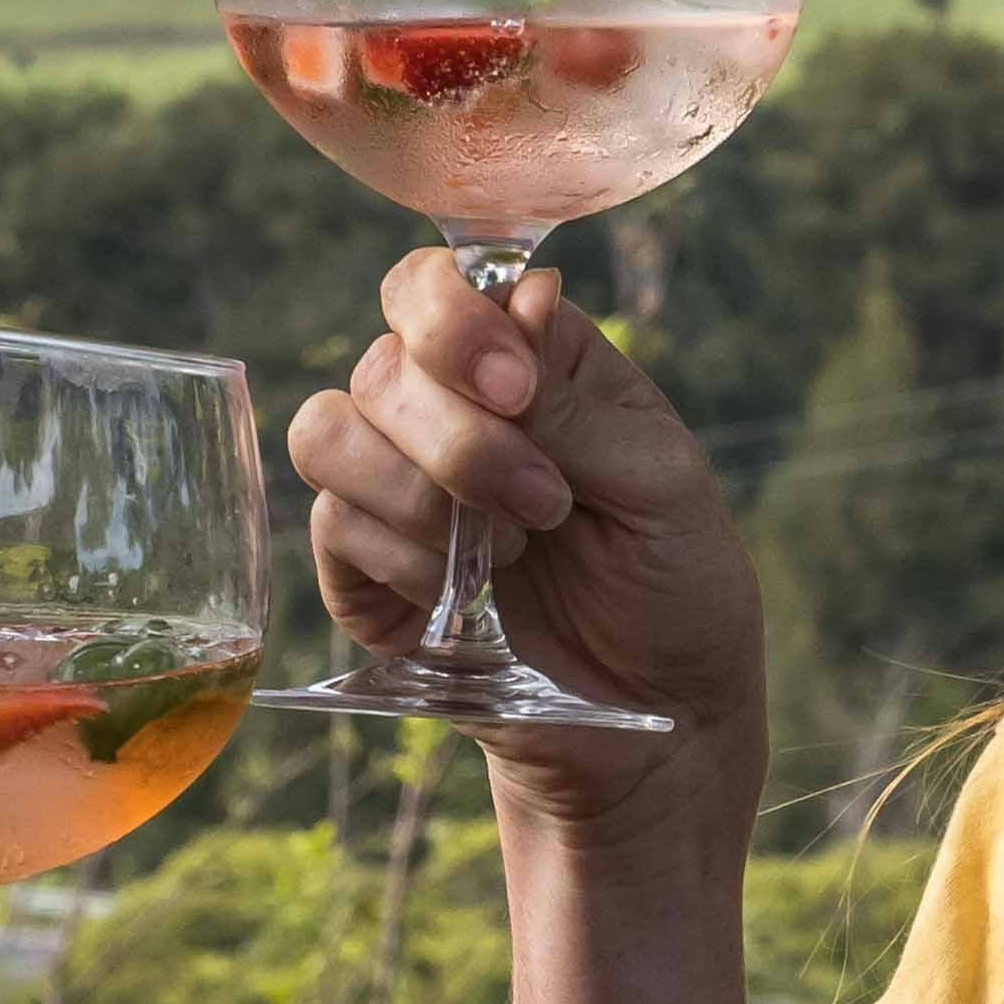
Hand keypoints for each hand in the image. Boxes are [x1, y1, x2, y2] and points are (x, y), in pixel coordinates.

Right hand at [284, 247, 769, 805]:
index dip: (450, 324)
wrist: (658, 715)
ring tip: (511, 555)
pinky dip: (398, 563)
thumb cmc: (677, 582)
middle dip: (459, 442)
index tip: (513, 390)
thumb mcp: (661, 481)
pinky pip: (331, 531)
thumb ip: (577, 401)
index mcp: (523, 361)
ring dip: (418, 498)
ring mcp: (397, 490)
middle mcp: (444, 410)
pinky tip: (464, 598)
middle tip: (546, 506)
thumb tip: (521, 302)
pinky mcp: (366, 575)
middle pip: (378, 367)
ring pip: (326, 436)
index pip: (431, 288)